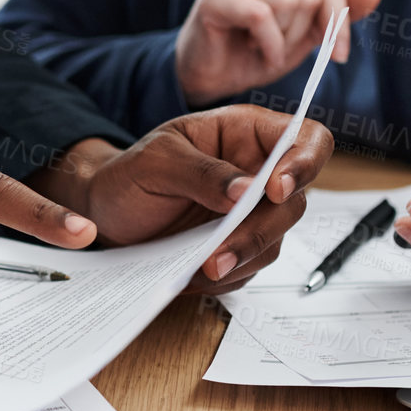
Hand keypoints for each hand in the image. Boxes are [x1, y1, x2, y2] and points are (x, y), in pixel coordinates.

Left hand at [30, 107, 335, 293]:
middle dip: (260, 229)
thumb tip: (245, 191)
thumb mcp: (156, 161)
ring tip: (202, 269)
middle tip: (220, 250)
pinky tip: (194, 275)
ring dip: (242, 258)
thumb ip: (201, 172)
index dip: (304, 163)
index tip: (275, 189)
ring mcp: (251, 214)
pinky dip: (226, 276)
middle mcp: (258, 172)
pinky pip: (249, 268)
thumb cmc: (129, 174)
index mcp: (247, 133)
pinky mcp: (238, 248)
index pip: (306, 139)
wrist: (104, 213)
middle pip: (293, 201)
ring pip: (274, 240)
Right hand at [176, 0, 380, 105]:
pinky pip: (261, 16)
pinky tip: (256, 52)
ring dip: (282, 41)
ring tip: (264, 48)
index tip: (338, 56)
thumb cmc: (254, 50)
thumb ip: (338, 13)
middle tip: (278, 48)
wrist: (211, 76)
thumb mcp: (305, 34)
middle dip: (300, 34)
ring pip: (288, 2)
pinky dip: (268, 44)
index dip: (339, 21)